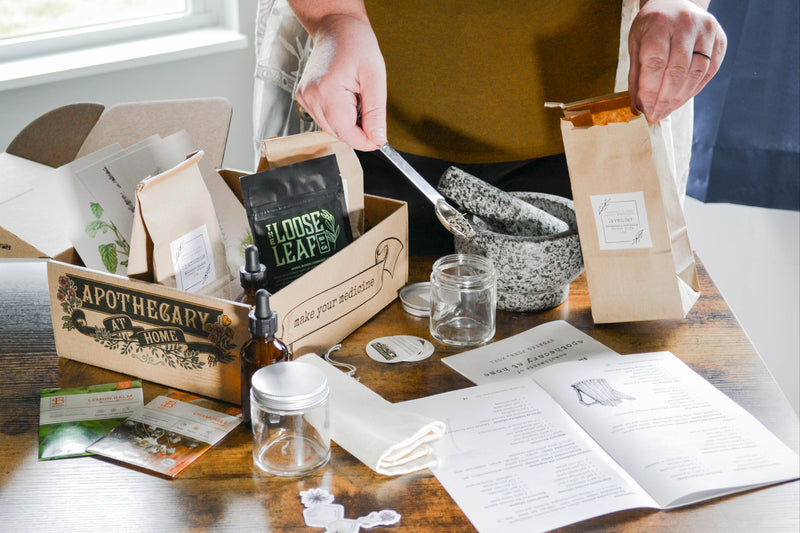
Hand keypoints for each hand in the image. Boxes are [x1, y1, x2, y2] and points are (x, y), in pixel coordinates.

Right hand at [295, 14, 386, 150]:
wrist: (337, 28)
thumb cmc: (356, 44)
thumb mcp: (375, 78)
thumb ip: (376, 113)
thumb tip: (378, 139)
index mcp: (326, 92)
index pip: (347, 133)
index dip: (366, 141)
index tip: (379, 139)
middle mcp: (310, 98)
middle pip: (339, 133)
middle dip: (358, 129)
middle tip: (369, 107)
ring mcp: (305, 98)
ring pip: (332, 128)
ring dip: (349, 122)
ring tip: (356, 96)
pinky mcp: (304, 98)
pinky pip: (326, 119)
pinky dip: (340, 115)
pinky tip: (346, 97)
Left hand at [628, 0, 726, 121]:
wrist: (676, 3)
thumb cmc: (652, 26)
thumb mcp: (636, 45)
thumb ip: (637, 76)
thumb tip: (638, 108)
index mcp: (660, 24)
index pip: (655, 63)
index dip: (650, 91)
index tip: (645, 109)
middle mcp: (686, 25)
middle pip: (677, 71)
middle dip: (665, 99)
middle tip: (655, 116)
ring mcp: (706, 31)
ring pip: (696, 73)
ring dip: (680, 98)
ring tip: (666, 111)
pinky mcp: (720, 39)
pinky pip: (709, 71)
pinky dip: (694, 89)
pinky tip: (681, 99)